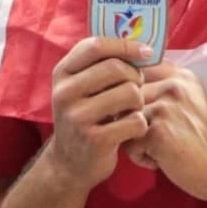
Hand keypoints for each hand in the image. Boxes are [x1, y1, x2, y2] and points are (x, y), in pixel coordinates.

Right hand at [46, 36, 150, 189]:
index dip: (125, 45)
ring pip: (130, 93)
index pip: (95, 45)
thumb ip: (100, 64)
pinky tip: (130, 130)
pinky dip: (140, 125)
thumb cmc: (85, 117)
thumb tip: (142, 45)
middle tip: (135, 90)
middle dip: (135, 77)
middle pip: (117, 68)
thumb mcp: (80, 88)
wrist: (70, 162)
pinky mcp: (95, 139)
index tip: (145, 52)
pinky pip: (135, 121)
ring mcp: (77, 117)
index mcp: (62, 74)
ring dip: (139, 102)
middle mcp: (64, 93)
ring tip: (131, 111)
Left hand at [128, 63, 206, 200]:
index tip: (142, 112)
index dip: (129, 94)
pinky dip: (140, 158)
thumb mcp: (189, 101)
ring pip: (122, 121)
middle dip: (130, 121)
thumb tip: (119, 82)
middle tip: (158, 136)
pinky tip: (163, 159)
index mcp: (180, 76)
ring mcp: (166, 107)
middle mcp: (174, 86)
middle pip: (124, 99)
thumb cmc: (202, 140)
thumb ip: (161, 87)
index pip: (135, 71)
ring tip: (160, 148)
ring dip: (135, 140)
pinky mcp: (158, 131)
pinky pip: (127, 144)